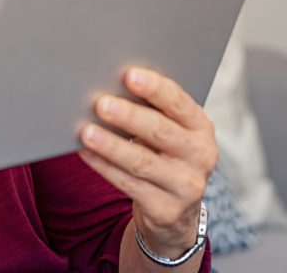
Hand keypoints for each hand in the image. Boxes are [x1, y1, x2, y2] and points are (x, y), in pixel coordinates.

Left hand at [77, 67, 217, 257]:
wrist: (177, 210)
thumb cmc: (164, 154)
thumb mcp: (170, 132)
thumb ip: (151, 110)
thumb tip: (108, 85)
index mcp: (201, 128)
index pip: (179, 103)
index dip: (155, 88)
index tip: (129, 75)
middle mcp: (200, 156)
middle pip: (160, 131)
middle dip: (129, 116)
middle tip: (101, 104)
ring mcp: (186, 186)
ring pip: (142, 162)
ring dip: (111, 145)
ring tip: (86, 131)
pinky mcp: (166, 210)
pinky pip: (129, 185)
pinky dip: (104, 167)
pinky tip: (86, 153)